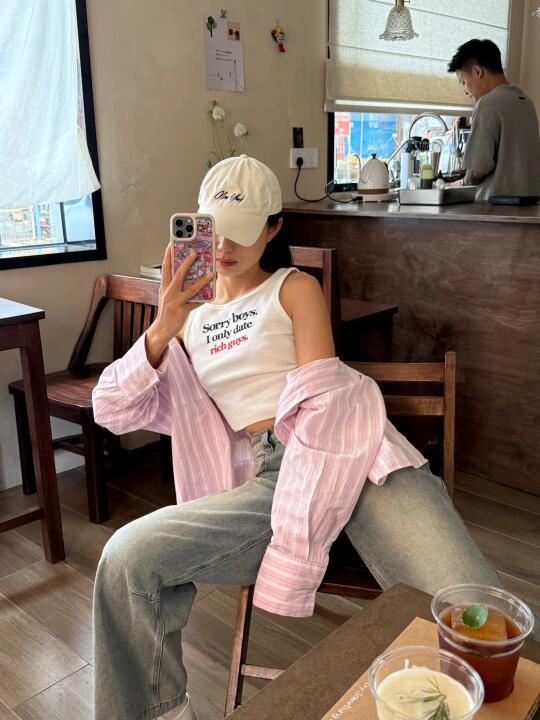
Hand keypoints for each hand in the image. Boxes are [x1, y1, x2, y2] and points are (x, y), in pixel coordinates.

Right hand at [145, 244, 212, 366]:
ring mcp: (175, 302)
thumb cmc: (167, 310)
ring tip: (211, 273)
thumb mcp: (166, 294)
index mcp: (164, 286)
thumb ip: (173, 284)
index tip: (172, 243)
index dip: (168, 254)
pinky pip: (196, 303)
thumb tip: (185, 272)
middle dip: (187, 262)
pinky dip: (204, 299)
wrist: (161, 329)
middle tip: (195, 252)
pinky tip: (211, 294)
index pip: (166, 267)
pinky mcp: (182, 311)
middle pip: (178, 274)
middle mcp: (168, 292)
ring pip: (191, 288)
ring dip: (202, 280)